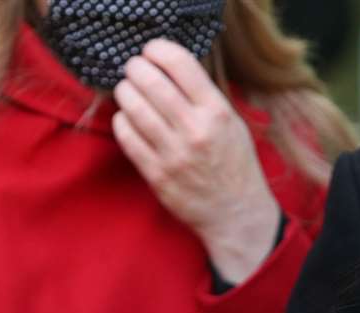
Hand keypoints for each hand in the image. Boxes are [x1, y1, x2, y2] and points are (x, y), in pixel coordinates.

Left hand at [112, 38, 281, 284]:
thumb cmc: (235, 166)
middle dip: (135, 68)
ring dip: (125, 91)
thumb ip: (205, 97)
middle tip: (134, 69)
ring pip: (133, 106)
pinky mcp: (157, 174)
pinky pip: (126, 136)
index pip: (181, 64)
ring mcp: (174, 153)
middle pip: (151, 81)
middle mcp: (196, 130)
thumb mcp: (233, 125)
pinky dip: (122, 121)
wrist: (237, 215)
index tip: (151, 51)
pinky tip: (128, 119)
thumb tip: (171, 66)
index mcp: (218, 113)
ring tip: (128, 90)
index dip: (158, 49)